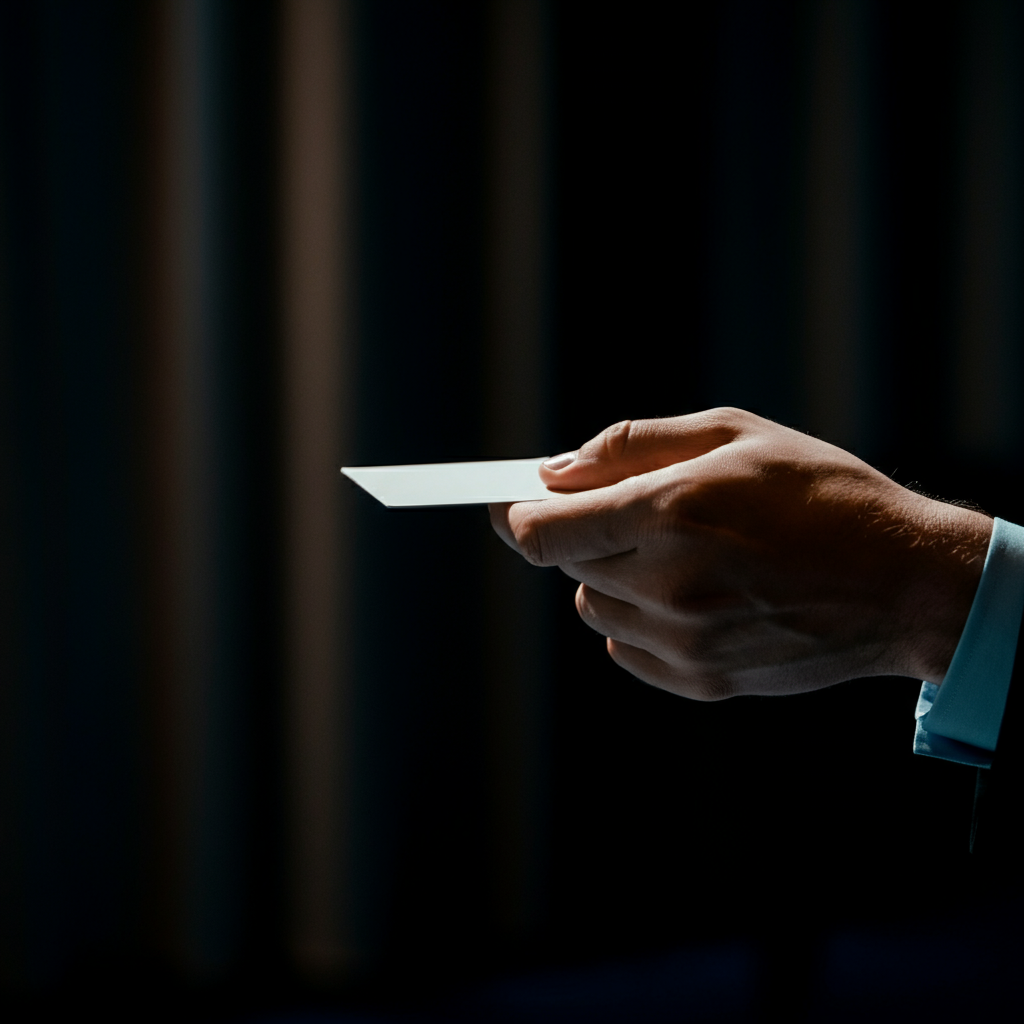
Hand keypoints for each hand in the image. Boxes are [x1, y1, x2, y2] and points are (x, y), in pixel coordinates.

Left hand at [489, 408, 991, 699]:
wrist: (904, 583)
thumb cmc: (821, 492)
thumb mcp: (732, 433)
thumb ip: (631, 446)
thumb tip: (554, 471)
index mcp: (670, 512)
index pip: (540, 529)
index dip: (512, 512)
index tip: (505, 500)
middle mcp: (667, 584)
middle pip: (565, 566)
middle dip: (584, 533)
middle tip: (636, 511)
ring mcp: (684, 643)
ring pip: (593, 608)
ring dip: (612, 577)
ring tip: (679, 553)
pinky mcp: (701, 682)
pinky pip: (625, 649)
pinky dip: (639, 619)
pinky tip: (694, 594)